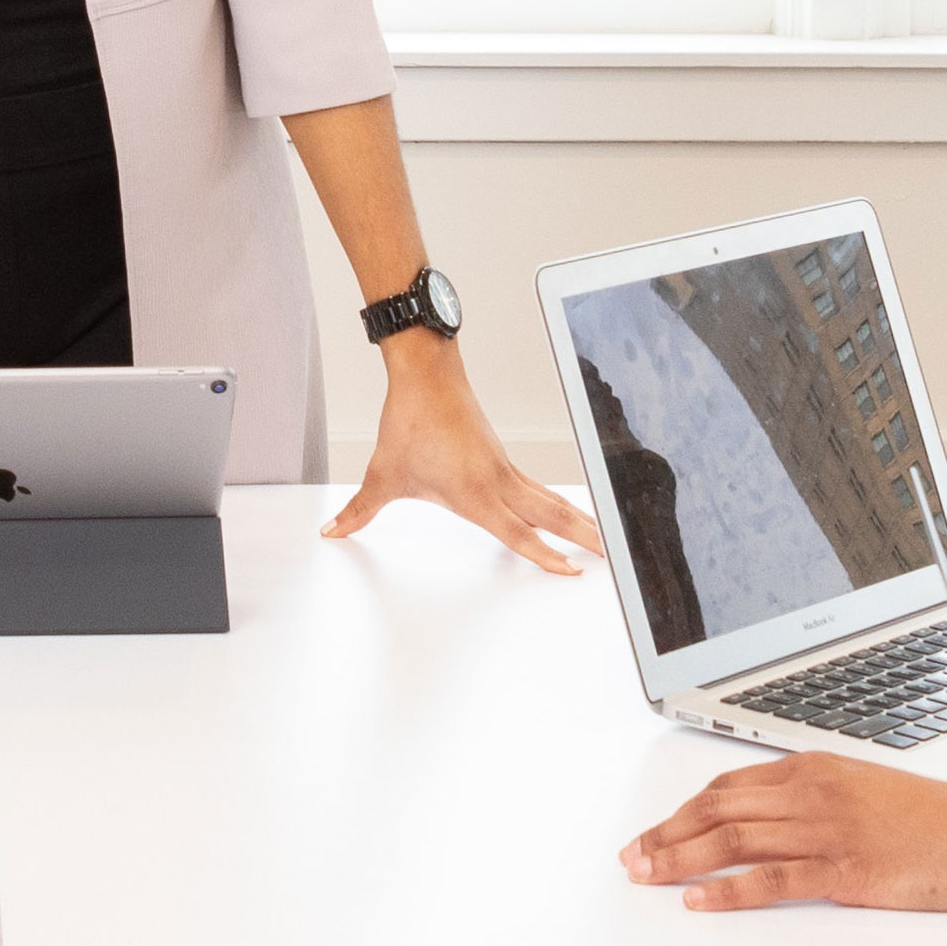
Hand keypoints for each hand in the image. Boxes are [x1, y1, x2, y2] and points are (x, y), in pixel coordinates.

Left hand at [325, 341, 602, 573]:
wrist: (426, 374)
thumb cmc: (409, 420)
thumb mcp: (382, 474)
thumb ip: (359, 510)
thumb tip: (333, 530)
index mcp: (473, 492)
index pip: (517, 533)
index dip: (544, 556)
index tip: (570, 572)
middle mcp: (497, 481)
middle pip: (550, 516)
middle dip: (583, 539)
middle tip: (613, 558)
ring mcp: (505, 468)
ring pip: (550, 500)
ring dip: (579, 520)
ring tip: (604, 539)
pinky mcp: (503, 458)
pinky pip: (538, 488)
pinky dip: (559, 504)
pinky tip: (567, 513)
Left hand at [618, 753, 946, 912]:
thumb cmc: (939, 822)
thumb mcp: (869, 794)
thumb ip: (818, 802)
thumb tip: (771, 824)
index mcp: (817, 769)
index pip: (730, 787)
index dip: (683, 811)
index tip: (654, 832)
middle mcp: (816, 792)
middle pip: (719, 810)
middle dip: (667, 834)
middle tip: (632, 858)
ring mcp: (829, 829)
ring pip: (734, 841)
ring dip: (680, 860)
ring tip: (647, 877)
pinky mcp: (846, 868)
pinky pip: (772, 879)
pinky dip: (727, 891)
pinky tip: (698, 900)